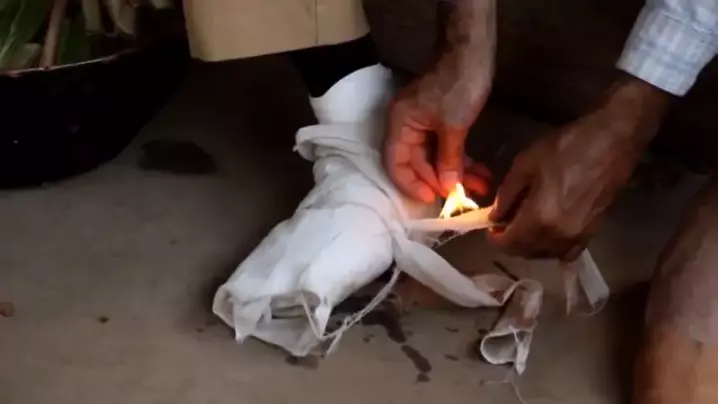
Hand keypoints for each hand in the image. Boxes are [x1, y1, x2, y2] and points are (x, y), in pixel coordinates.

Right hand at [384, 74, 490, 202]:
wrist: (473, 51)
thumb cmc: (458, 84)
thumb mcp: (453, 126)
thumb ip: (448, 160)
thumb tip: (446, 188)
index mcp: (399, 124)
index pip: (395, 163)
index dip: (411, 183)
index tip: (432, 198)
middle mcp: (406, 126)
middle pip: (416, 164)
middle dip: (440, 181)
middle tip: (461, 197)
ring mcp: (424, 124)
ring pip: (435, 158)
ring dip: (455, 173)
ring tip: (479, 188)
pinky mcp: (441, 122)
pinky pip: (447, 148)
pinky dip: (461, 160)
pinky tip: (480, 173)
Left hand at [487, 77, 671, 260]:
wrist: (612, 141)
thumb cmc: (566, 147)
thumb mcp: (525, 164)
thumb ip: (506, 195)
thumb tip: (495, 216)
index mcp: (540, 218)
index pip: (509, 244)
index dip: (495, 239)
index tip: (490, 228)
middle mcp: (559, 235)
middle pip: (526, 252)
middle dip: (511, 242)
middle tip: (505, 224)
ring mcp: (579, 236)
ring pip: (546, 255)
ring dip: (530, 246)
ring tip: (523, 226)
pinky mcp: (594, 231)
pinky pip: (568, 252)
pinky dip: (553, 248)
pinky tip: (547, 233)